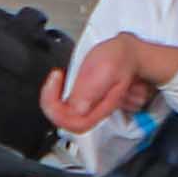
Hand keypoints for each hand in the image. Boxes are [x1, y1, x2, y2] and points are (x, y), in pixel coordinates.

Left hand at [39, 34, 174, 133]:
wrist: (126, 52)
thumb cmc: (120, 59)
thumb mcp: (108, 70)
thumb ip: (93, 90)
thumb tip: (78, 109)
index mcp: (101, 106)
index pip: (76, 124)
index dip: (60, 113)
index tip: (56, 87)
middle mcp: (93, 110)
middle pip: (66, 121)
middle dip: (52, 103)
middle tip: (53, 80)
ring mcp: (86, 105)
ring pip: (62, 114)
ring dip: (51, 97)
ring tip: (55, 78)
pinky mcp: (81, 99)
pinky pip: (62, 105)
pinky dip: (54, 93)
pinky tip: (58, 79)